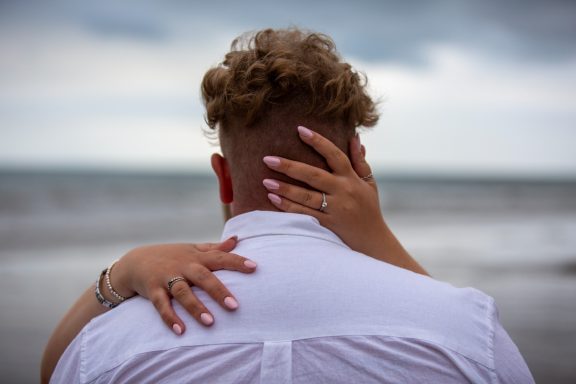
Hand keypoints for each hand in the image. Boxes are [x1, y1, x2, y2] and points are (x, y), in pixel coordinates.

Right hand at [110, 237, 256, 333]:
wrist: (135, 261)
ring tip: (210, 322)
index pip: (220, 257)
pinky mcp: (153, 291)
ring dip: (196, 307)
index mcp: (197, 257)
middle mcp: (184, 266)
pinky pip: (162, 306)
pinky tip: (181, 331)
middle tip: (235, 306)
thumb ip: (215, 248)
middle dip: (218, 291)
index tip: (255, 267)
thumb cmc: (172, 256)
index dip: (237, 261)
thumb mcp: (193, 249)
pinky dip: (170, 318)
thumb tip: (237, 239)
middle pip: (203, 277)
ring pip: (183, 293)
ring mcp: (167, 278)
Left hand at [262, 125, 427, 274]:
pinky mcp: (328, 225)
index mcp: (352, 178)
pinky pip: (305, 215)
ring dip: (285, 189)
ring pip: (306, 197)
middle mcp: (343, 192)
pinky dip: (289, 207)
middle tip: (268, 159)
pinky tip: (273, 200)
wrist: (374, 241)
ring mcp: (335, 209)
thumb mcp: (369, 183)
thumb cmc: (369, 208)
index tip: (300, 129)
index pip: (335, 155)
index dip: (318, 141)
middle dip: (290, 166)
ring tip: (266, 181)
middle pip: (314, 175)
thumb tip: (354, 137)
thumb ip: (360, 161)